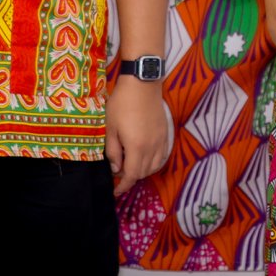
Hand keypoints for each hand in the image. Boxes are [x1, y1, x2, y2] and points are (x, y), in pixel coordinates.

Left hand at [105, 79, 169, 196]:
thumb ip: (112, 151)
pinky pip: (162, 156)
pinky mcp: (165, 133)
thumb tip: (115, 168)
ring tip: (131, 164)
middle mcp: (152, 148)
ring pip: (154, 166)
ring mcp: (161, 141)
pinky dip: (153, 162)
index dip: (123, 186)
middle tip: (118, 170)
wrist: (142, 84)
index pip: (131, 176)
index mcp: (136, 148)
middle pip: (143, 173)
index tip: (115, 191)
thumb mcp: (110, 128)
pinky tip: (145, 156)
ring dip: (142, 170)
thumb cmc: (121, 104)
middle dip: (130, 177)